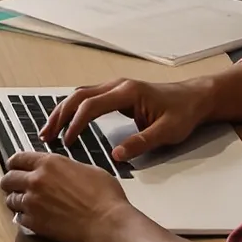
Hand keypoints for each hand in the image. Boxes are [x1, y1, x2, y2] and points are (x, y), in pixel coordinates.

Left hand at [1, 150, 131, 241]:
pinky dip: (24, 217)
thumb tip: (59, 171)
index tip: (14, 167)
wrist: (108, 223)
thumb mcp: (85, 168)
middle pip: (8, 178)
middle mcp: (35, 180)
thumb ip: (64, 167)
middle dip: (10, 182)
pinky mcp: (35, 223)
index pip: (18, 158)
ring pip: (10, 199)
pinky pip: (19, 218)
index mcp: (48, 163)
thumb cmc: (104, 195)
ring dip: (16, 200)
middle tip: (15, 186)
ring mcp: (32, 203)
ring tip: (24, 203)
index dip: (14, 163)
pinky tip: (33, 217)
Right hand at [41, 77, 214, 160]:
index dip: (76, 123)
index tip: (67, 141)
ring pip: (80, 95)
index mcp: (127, 92)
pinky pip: (88, 98)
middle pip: (79, 96)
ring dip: (63, 111)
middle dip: (60, 115)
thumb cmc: (183, 113)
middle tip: (46, 135)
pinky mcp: (117, 94)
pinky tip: (66, 122)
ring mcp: (116, 88)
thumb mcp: (167, 132)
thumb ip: (141, 143)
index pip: (92, 105)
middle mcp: (117, 86)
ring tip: (49, 130)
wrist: (194, 98)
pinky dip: (73, 109)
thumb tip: (116, 155)